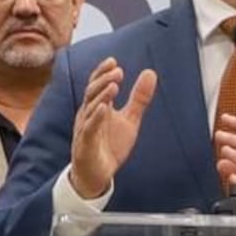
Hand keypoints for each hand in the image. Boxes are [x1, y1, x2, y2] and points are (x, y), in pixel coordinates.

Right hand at [68, 58, 156, 200]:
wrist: (97, 175)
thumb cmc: (109, 145)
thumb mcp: (130, 120)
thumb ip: (139, 98)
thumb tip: (150, 73)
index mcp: (98, 107)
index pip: (97, 84)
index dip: (102, 72)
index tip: (113, 61)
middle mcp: (89, 115)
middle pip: (92, 92)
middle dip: (104, 80)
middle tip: (118, 71)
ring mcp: (85, 129)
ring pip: (90, 108)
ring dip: (101, 95)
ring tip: (114, 85)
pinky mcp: (86, 144)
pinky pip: (89, 129)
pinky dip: (96, 117)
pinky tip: (104, 108)